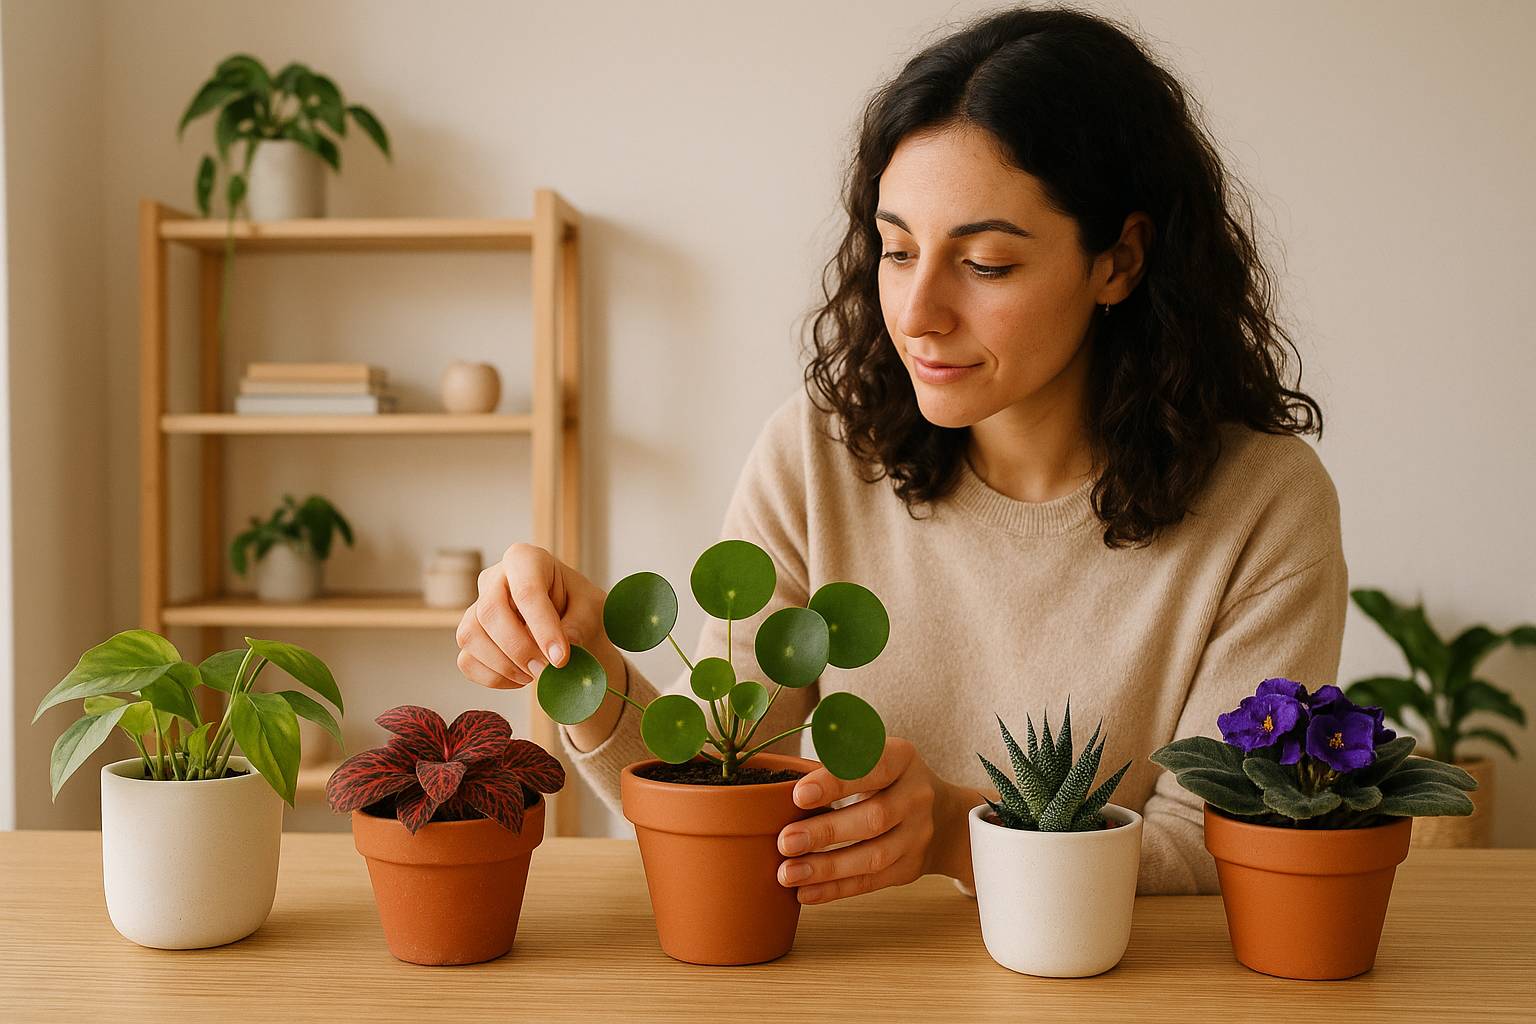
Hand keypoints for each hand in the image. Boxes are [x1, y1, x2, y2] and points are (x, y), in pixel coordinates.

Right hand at [454, 542, 622, 695]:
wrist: (568, 622)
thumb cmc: (579, 606)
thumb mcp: (592, 609)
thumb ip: (578, 626)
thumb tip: (555, 654)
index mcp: (525, 559)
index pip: (526, 590)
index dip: (543, 628)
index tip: (561, 659)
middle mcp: (493, 578)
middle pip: (490, 612)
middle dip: (520, 648)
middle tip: (547, 670)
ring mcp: (475, 607)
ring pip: (471, 636)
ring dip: (505, 665)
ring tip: (536, 674)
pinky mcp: (469, 636)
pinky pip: (467, 661)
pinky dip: (493, 678)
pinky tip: (520, 678)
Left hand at [774, 737, 976, 903]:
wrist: (942, 815)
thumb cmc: (886, 779)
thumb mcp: (873, 756)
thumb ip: (837, 762)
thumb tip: (779, 783)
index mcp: (902, 758)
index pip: (871, 767)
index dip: (836, 782)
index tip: (798, 794)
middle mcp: (917, 796)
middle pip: (873, 818)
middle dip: (825, 832)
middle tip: (785, 841)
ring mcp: (918, 835)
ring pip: (874, 856)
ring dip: (827, 868)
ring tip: (788, 873)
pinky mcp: (911, 867)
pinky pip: (872, 882)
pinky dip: (837, 889)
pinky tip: (806, 892)